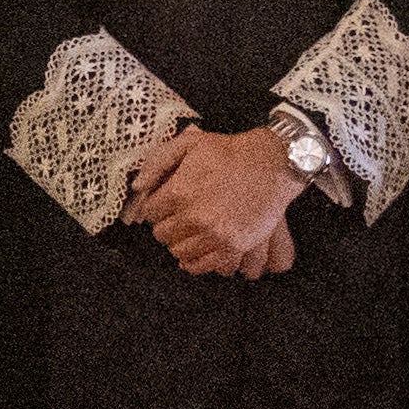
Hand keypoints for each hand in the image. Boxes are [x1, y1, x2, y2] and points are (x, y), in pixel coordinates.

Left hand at [135, 123, 306, 278]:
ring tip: (190, 231)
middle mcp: (194, 217)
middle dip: (167, 225)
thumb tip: (137, 188)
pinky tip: (197, 251)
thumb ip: (158, 162)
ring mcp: (214, 234)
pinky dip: (196, 261)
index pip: (150, 213)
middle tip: (178, 217)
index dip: (156, 207)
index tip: (164, 205)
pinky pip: (203, 264)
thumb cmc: (230, 152)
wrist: (271, 164)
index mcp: (179, 192)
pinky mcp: (232, 246)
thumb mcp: (189, 144)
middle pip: (162, 235)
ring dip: (181, 242)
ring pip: (179, 251)